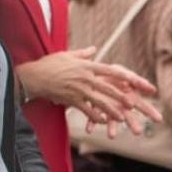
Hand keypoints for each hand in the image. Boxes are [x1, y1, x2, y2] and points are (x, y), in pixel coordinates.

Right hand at [19, 47, 161, 135]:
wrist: (34, 76)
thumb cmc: (50, 64)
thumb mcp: (67, 55)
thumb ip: (83, 54)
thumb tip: (94, 49)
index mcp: (86, 66)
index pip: (110, 70)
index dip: (125, 76)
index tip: (137, 81)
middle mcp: (85, 78)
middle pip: (108, 88)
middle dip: (122, 97)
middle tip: (134, 104)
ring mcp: (78, 90)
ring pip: (100, 102)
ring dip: (112, 110)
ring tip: (122, 117)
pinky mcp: (72, 100)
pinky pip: (87, 110)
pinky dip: (96, 117)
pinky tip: (104, 122)